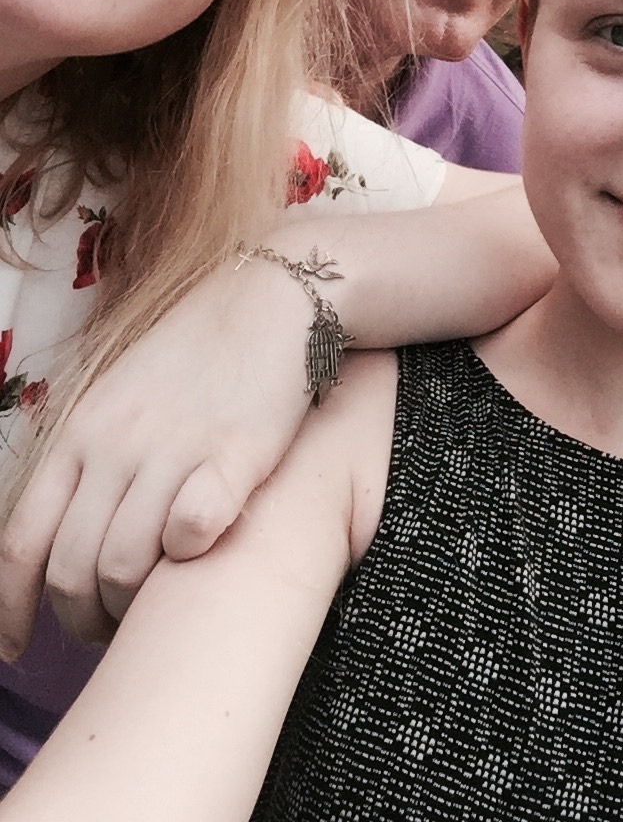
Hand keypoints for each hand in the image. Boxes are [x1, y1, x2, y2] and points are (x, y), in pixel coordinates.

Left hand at [0, 251, 313, 657]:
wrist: (273, 299)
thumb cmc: (198, 353)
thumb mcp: (119, 395)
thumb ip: (91, 457)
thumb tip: (69, 531)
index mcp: (79, 432)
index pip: (20, 543)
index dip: (10, 609)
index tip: (16, 648)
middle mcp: (116, 445)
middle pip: (71, 570)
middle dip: (83, 620)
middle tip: (110, 630)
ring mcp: (173, 449)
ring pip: (126, 566)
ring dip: (137, 607)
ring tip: (157, 608)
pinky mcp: (234, 455)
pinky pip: (191, 534)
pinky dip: (189, 558)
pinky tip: (202, 552)